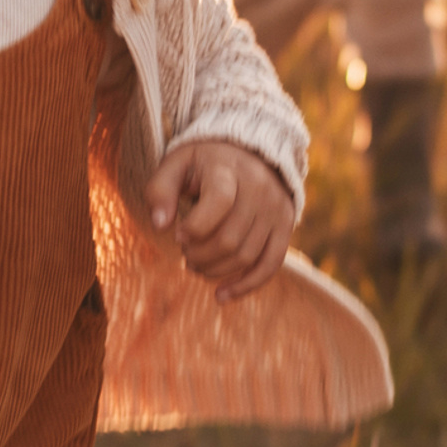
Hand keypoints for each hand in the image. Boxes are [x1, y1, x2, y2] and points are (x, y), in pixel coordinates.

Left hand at [144, 139, 293, 303]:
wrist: (248, 151)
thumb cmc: (202, 162)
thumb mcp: (175, 164)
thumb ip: (160, 191)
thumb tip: (160, 225)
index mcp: (229, 169)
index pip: (219, 203)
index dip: (194, 227)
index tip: (178, 234)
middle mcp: (259, 188)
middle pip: (230, 239)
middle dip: (199, 255)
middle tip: (184, 253)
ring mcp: (276, 209)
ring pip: (247, 256)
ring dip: (215, 271)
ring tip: (195, 266)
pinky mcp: (286, 226)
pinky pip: (271, 264)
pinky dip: (246, 286)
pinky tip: (221, 296)